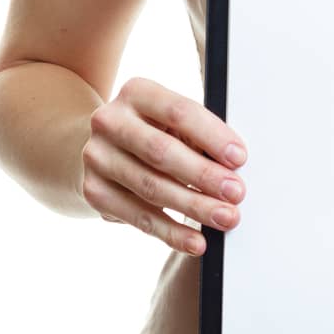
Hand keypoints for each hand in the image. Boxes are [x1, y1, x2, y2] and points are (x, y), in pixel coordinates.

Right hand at [79, 76, 246, 256]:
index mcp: (137, 92)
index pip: (179, 112)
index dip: (212, 136)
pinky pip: (138, 217)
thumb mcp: (174, 123)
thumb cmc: (154, 132)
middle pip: (162, 152)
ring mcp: (96, 157)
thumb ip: (200, 137)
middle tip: (236, 193)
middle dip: (204, 175)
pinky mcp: (94, 191)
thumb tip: (234, 166)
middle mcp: (109, 121)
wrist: (104, 149)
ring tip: (225, 218)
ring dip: (194, 206)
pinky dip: (171, 232)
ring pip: (151, 187)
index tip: (239, 158)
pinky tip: (196, 242)